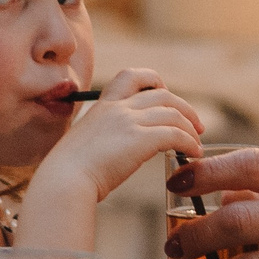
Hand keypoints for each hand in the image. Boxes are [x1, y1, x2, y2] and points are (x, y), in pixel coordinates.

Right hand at [27, 68, 204, 210]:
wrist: (62, 182)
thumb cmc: (66, 174)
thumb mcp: (83, 144)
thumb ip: (101, 139)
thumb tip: (114, 152)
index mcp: (101, 105)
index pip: (131, 76)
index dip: (155, 82)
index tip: (167, 97)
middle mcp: (116, 108)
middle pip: (163, 94)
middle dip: (185, 108)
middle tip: (196, 126)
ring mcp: (128, 121)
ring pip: (173, 114)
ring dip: (191, 128)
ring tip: (197, 144)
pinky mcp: (140, 139)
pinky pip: (176, 134)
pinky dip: (190, 143)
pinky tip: (193, 154)